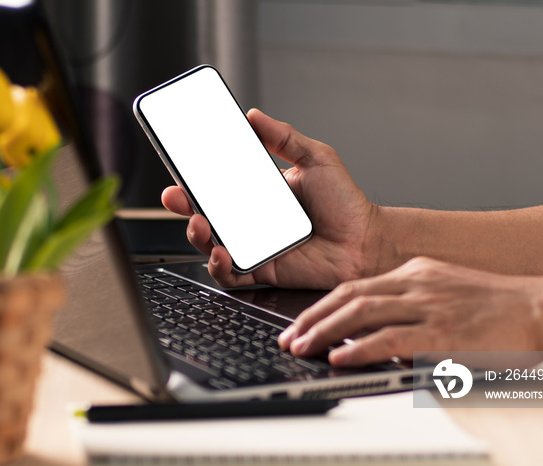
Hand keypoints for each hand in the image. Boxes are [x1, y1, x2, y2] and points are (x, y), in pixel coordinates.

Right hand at [162, 108, 375, 288]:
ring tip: (200, 223)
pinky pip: (229, 274)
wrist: (366, 241)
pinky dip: (219, 266)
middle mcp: (250, 219)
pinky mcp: (261, 270)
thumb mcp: (315, 158)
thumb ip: (284, 137)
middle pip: (204, 212)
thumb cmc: (345, 203)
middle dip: (182, 204)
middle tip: (177, 195)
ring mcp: (253, 245)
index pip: (216, 182)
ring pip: (209, 243)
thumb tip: (253, 116)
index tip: (179, 165)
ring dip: (196, 234)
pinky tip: (222, 253)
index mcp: (258, 191)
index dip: (193, 176)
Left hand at [279, 257, 542, 366]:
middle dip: (312, 318)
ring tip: (302, 347)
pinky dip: (361, 347)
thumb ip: (410, 303)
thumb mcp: (445, 290)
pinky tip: (341, 356)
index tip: (301, 323)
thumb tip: (376, 329)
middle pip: (349, 296)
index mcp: (414, 273)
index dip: (321, 306)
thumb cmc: (496, 305)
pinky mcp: (443, 332)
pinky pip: (392, 338)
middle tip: (289, 337)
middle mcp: (415, 283)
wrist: (541, 307)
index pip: (354, 287)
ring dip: (325, 331)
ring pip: (362, 312)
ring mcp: (428, 306)